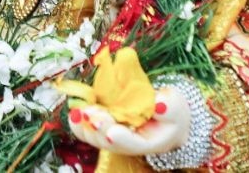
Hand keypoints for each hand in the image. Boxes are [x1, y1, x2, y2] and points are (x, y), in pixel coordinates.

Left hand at [68, 85, 189, 156]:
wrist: (161, 112)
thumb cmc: (169, 110)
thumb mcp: (174, 106)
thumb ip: (168, 107)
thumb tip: (160, 104)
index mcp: (147, 142)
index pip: (133, 144)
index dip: (121, 139)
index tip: (112, 132)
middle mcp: (126, 142)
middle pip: (109, 142)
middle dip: (98, 129)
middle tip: (90, 114)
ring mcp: (111, 135)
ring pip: (95, 137)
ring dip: (85, 126)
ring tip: (80, 111)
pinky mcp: (102, 124)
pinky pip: (86, 128)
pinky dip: (79, 121)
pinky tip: (73, 109)